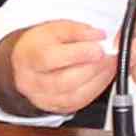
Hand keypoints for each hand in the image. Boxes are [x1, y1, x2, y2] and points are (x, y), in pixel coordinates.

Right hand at [0, 20, 116, 118]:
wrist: (26, 63)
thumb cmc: (40, 45)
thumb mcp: (54, 28)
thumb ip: (76, 30)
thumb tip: (98, 36)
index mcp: (29, 57)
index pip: (51, 58)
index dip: (78, 54)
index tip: (99, 47)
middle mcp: (32, 81)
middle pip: (63, 81)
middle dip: (92, 68)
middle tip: (109, 56)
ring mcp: (42, 97)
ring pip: (73, 95)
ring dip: (97, 80)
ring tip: (109, 65)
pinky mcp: (55, 107)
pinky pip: (79, 103)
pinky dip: (96, 89)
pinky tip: (103, 76)